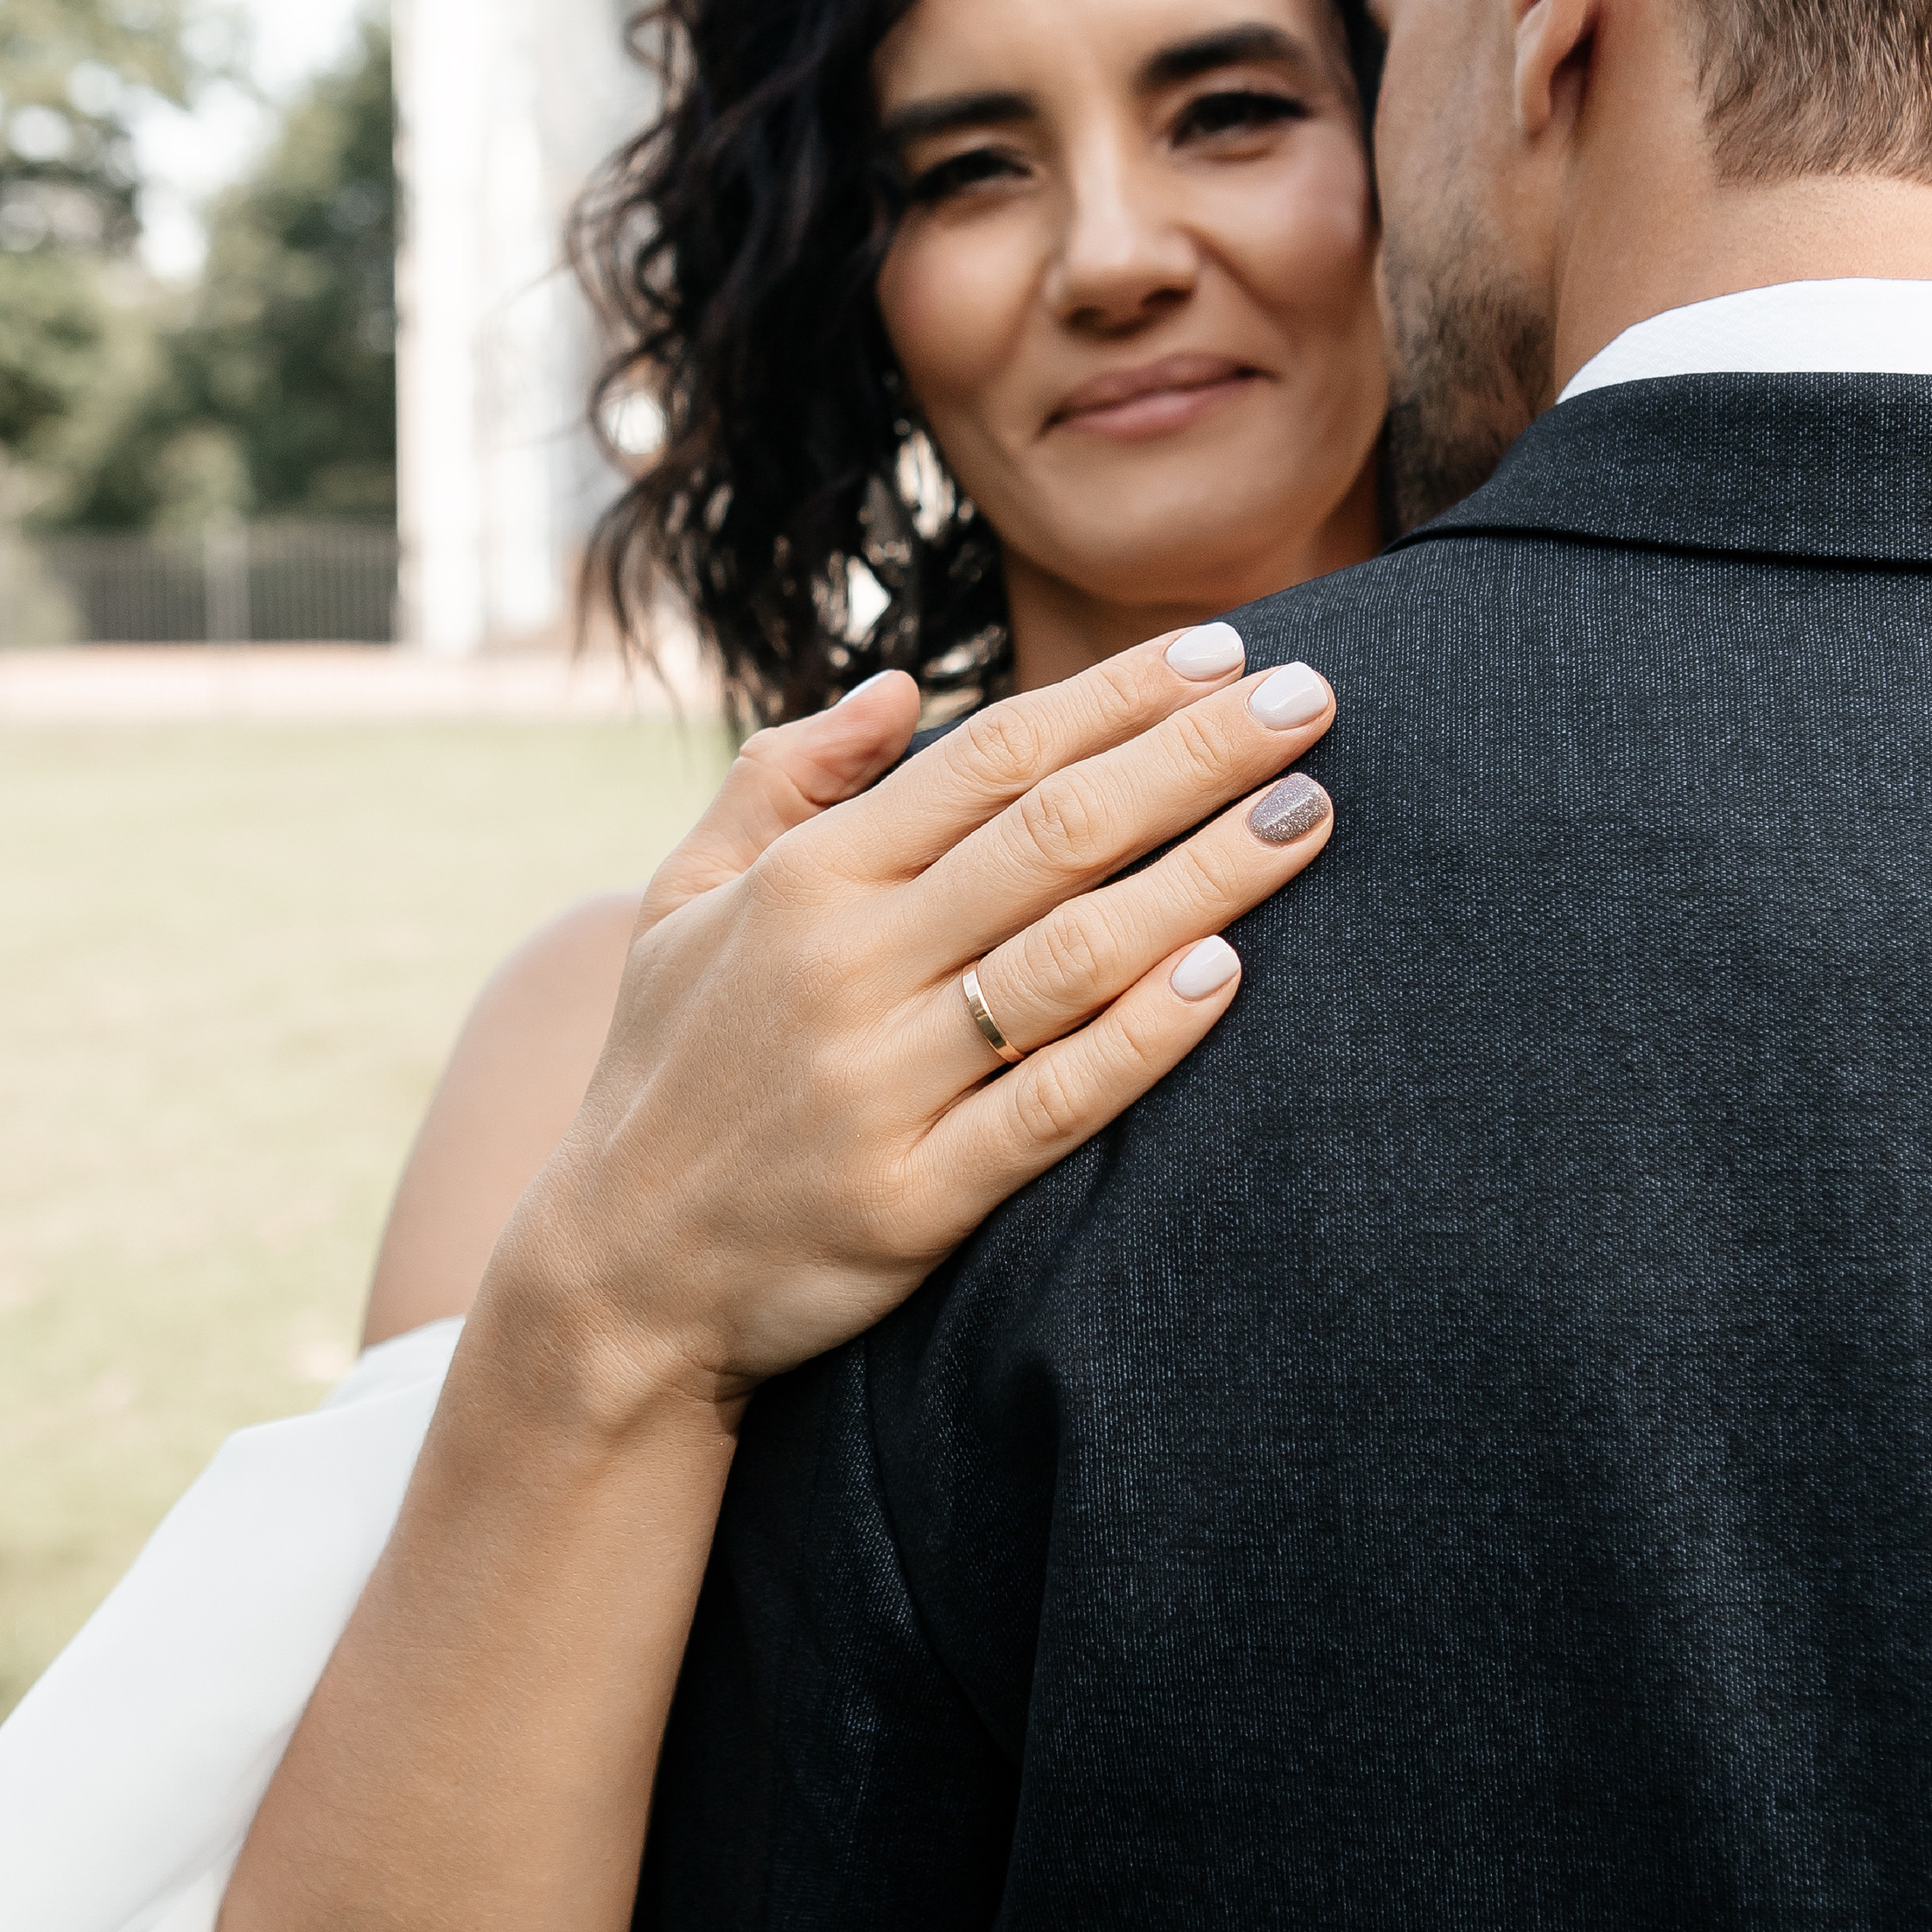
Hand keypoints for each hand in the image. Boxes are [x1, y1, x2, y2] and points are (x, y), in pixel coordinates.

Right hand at [491, 626, 1336, 1430]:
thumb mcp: (682, 903)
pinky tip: (1228, 974)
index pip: (992, 755)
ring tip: (1307, 812)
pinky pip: (1053, 1104)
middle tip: (1314, 699)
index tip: (1226, 651)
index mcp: (802, 881)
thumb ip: (783, 780)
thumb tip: (896, 683)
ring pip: (1073, 955)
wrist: (617, 1280)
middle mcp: (843, 965)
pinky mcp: (911, 1198)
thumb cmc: (669, 1071)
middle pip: (1055, 833)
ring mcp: (879, 1084)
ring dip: (1206, 875)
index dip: (1117, 696)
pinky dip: (1142, 1036)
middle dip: (1196, 754)